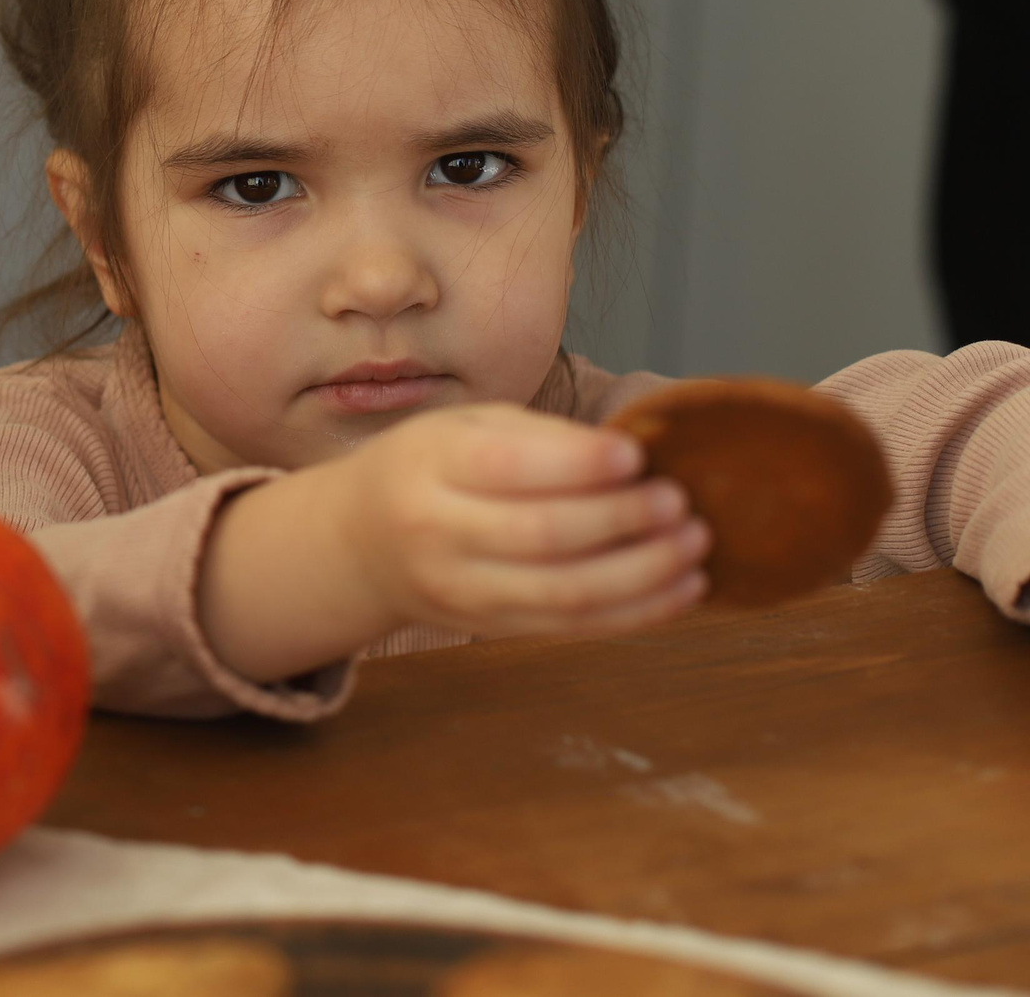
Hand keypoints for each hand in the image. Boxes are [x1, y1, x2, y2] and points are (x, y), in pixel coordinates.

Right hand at [324, 403, 709, 638]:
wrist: (359, 543)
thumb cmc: (426, 468)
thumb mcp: (462, 426)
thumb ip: (539, 437)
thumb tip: (631, 456)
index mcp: (430, 465)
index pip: (508, 467)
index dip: (579, 464)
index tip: (637, 454)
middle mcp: (438, 532)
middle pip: (543, 535)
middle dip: (624, 520)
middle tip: (680, 500)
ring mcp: (462, 591)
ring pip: (565, 594)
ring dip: (644, 574)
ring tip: (695, 545)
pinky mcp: (490, 629)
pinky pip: (573, 628)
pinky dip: (637, 614)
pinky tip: (682, 590)